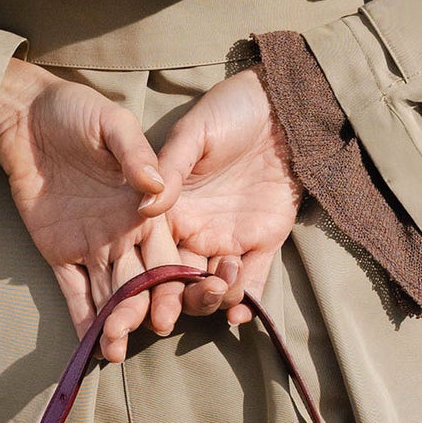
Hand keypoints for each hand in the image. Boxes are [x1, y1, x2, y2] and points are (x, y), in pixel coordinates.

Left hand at [0, 59, 195, 359]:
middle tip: (139, 334)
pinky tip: (89, 344)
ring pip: (108, 293)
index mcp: (145, 208)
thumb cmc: (77, 111)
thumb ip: (134, 154)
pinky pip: (73, 290)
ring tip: (114, 351)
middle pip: (139, 281)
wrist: (27, 116)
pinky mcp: (59, 251)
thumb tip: (155, 185)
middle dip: (142, 310)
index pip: (165, 252)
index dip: (171, 281)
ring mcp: (92, 245)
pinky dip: (81, 317)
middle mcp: (124, 233)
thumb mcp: (111, 124)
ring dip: (113, 322)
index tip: (173, 306)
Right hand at [146, 65, 301, 332]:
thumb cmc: (230, 112)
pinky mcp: (263, 241)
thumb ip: (171, 168)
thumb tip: (145, 207)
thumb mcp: (194, 133)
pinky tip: (241, 312)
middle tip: (172, 315)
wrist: (282, 107)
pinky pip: (254, 279)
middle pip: (177, 278)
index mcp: (169, 207)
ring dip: (212, 299)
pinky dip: (247, 299)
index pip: (150, 250)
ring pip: (214, 285)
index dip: (143, 278)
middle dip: (174, 301)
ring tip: (219, 292)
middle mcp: (194, 230)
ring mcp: (229, 238)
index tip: (138, 300)